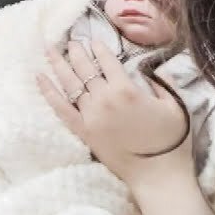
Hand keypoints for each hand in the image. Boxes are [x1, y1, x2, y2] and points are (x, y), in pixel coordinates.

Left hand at [37, 41, 193, 195]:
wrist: (158, 174)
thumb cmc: (171, 140)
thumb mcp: (175, 106)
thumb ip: (161, 84)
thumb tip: (150, 70)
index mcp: (127, 90)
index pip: (108, 61)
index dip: (99, 48)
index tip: (93, 40)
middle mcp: (104, 99)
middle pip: (85, 68)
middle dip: (76, 52)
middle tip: (70, 41)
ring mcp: (90, 114)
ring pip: (70, 83)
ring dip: (59, 64)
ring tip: (49, 49)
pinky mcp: (82, 130)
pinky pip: (60, 107)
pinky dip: (48, 91)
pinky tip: (39, 77)